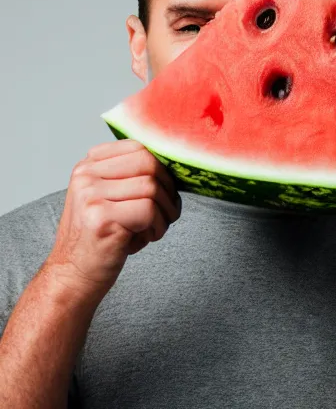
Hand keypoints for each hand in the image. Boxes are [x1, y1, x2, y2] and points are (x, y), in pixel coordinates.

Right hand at [45, 139, 180, 302]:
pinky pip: (149, 210)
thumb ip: (133, 177)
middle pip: (149, 162)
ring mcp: (91, 195)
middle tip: (167, 212)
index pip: (139, 146)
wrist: (74, 276)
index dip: (162, 169)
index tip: (164, 191)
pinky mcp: (101, 217)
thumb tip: (174, 162)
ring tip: (153, 229)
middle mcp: (86, 175)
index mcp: (89, 165)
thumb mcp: (112, 199)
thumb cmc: (102, 237)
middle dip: (168, 189)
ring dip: (165, 213)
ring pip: (152, 187)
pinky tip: (146, 238)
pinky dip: (158, 226)